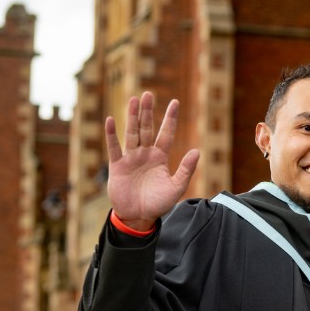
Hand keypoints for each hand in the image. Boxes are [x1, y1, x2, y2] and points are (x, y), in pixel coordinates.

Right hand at [105, 92, 199, 230]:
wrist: (139, 216)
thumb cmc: (159, 203)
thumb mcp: (176, 187)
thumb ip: (185, 169)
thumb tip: (198, 151)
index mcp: (160, 157)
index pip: (166, 134)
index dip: (170, 118)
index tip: (175, 102)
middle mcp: (145, 154)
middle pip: (147, 129)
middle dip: (148, 112)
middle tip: (148, 94)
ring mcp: (131, 158)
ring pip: (132, 133)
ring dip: (132, 117)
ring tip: (134, 100)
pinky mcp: (118, 166)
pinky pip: (114, 148)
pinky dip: (112, 135)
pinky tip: (111, 120)